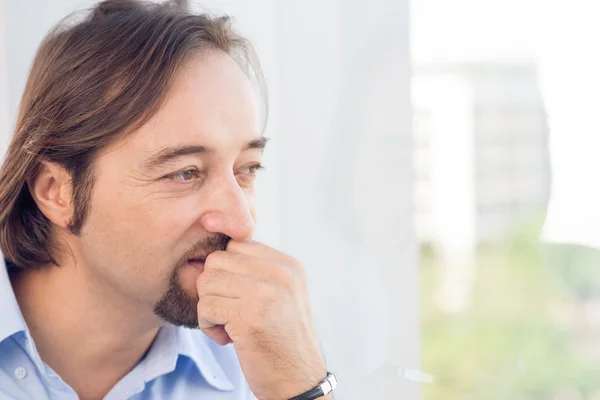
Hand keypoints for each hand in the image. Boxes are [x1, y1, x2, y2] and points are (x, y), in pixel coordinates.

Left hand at [196, 240, 326, 399]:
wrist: (298, 380)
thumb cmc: (280, 339)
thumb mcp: (277, 294)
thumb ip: (252, 271)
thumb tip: (201, 258)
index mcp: (287, 264)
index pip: (235, 245)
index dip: (226, 272)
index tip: (237, 297)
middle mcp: (280, 273)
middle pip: (217, 260)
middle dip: (213, 288)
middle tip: (229, 313)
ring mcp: (267, 292)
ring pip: (207, 281)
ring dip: (209, 308)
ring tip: (230, 326)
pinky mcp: (250, 315)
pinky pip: (205, 306)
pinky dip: (208, 325)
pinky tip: (228, 338)